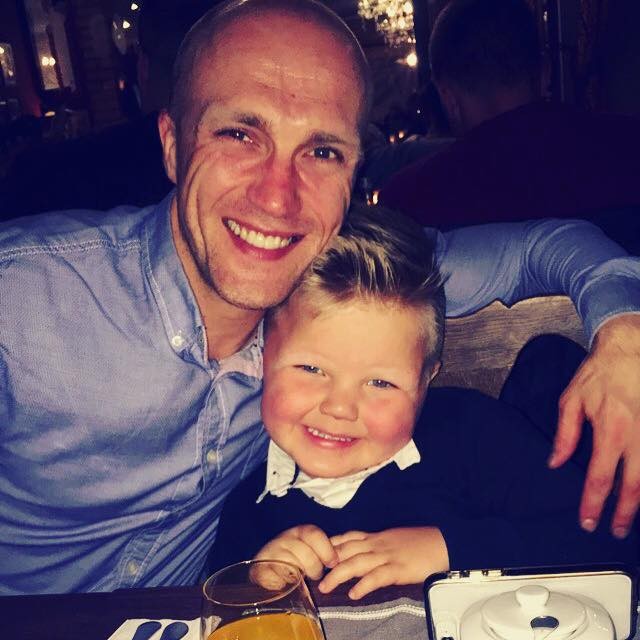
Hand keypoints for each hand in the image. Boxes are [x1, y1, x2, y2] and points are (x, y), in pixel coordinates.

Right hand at [254, 525, 337, 579]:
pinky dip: (282, 583)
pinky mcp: (260, 569)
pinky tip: (285, 585)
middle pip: (305, 553)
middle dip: (314, 568)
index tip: (333, 563)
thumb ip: (324, 552)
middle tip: (314, 575)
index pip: (313, 534)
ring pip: (291, 565)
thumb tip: (339, 562)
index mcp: (299, 532)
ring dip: (299, 577)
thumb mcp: (311, 549)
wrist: (267, 567)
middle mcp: (284, 539)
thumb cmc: (296, 559)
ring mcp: (271, 553)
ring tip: (300, 580)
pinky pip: (274, 578)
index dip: (326, 550)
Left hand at [318, 527, 448, 599]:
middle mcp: (378, 544)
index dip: (330, 545)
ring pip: (357, 562)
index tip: (315, 552)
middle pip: (347, 550)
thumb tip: (364, 554)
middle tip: (313, 574)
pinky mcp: (399, 569)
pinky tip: (354, 593)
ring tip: (326, 586)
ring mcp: (388, 555)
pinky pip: (378, 577)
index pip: (348, 537)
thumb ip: (378, 545)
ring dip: (339, 574)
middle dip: (328, 561)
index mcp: (377, 537)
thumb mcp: (395, 539)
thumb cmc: (421, 542)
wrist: (445, 541)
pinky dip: (364, 584)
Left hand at [550, 314, 639, 536]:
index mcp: (610, 430)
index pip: (600, 477)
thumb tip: (555, 463)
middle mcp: (637, 436)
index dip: (594, 504)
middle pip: (634, 487)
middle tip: (614, 530)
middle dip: (624, 513)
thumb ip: (565, 435)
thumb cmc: (599, 374)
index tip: (589, 522)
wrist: (630, 349)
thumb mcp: (572, 400)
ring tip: (632, 517)